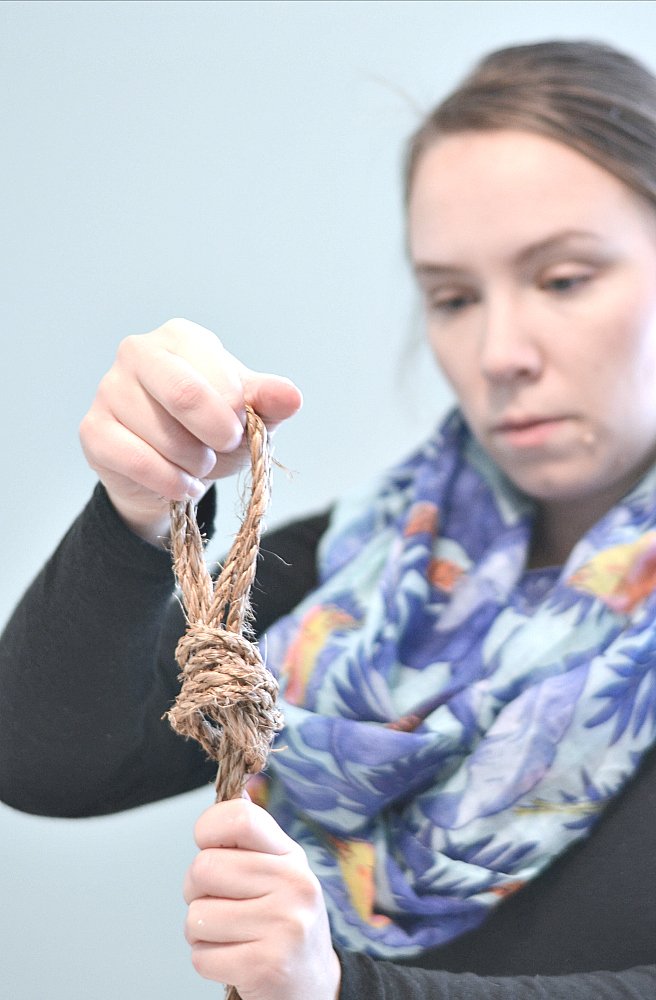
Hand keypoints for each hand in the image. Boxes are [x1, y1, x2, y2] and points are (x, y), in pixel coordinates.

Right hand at [79, 318, 301, 544]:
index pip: (218, 376)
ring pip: (162, 435)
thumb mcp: (249, 416)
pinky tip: (183, 485)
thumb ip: (269, 402)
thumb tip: (292, 396)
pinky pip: (136, 461)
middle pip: (184, 393)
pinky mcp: (93, 430)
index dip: (238, 414)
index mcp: (180, 337)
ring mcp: (109, 389)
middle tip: (226, 448)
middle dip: (217, 435)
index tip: (242, 430)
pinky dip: (171, 482)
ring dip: (196, 463)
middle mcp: (138, 352)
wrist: (171, 472)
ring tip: (200, 465)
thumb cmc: (210, 432)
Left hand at [183, 798, 340, 999]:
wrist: (316, 987)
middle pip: (203, 869)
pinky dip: (207, 961)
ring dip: (200, 932)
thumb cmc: (283, 922)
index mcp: (290, 856)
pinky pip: (201, 957)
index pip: (240, 818)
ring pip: (196, 916)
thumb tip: (225, 803)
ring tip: (229, 936)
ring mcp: (284, 926)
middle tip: (218, 904)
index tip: (209, 846)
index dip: (208, 828)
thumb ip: (251, 843)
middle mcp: (294, 885)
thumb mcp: (280, 873)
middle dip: (195, 892)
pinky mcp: (266, 967)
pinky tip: (235, 960)